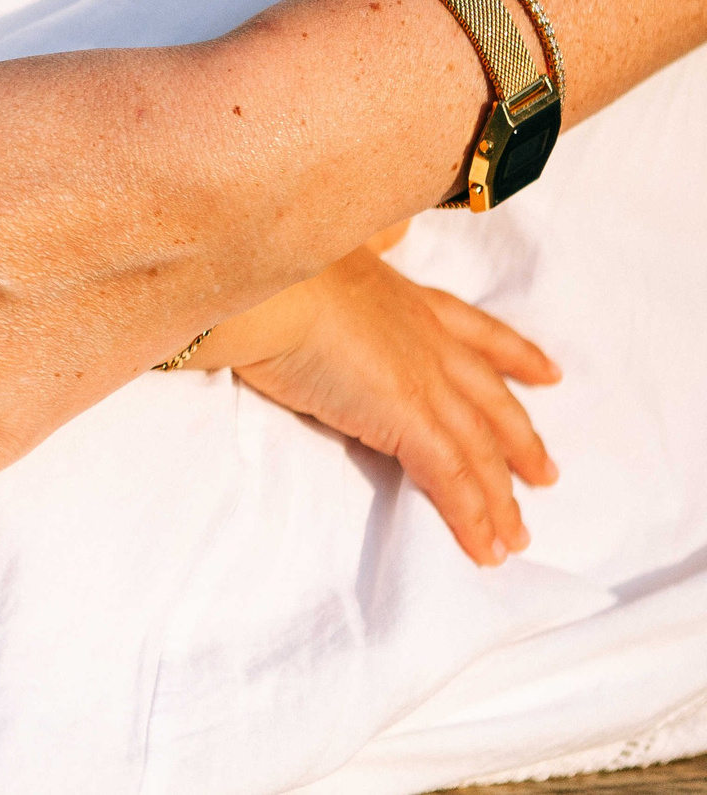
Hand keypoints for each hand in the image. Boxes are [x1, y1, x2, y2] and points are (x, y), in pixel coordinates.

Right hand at [190, 241, 560, 565]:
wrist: (268, 288)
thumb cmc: (273, 275)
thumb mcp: (319, 266)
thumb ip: (340, 281)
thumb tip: (330, 277)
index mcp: (408, 301)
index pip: (477, 332)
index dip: (516, 355)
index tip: (549, 374)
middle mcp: (429, 340)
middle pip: (491, 401)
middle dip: (521, 440)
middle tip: (545, 473)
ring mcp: (426, 382)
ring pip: (480, 450)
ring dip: (499, 499)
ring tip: (514, 536)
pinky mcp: (410, 422)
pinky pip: (453, 479)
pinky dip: (472, 518)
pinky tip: (485, 548)